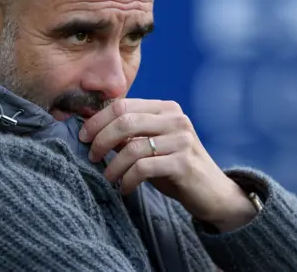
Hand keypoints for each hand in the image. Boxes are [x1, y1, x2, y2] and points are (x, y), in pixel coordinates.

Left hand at [79, 99, 256, 231]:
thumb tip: (91, 128)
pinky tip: (124, 188)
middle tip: (91, 156)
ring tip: (108, 177)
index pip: (122, 104)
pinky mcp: (183, 163)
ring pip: (132, 147)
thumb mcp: (152, 145)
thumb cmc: (175, 167)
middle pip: (124, 121)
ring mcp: (181, 140)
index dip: (98, 119)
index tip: (83, 136)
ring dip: (113, 165)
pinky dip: (127, 180)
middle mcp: (175, 119)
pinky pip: (143, 168)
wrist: (213, 192)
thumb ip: (129, 134)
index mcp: (166, 108)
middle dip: (100, 139)